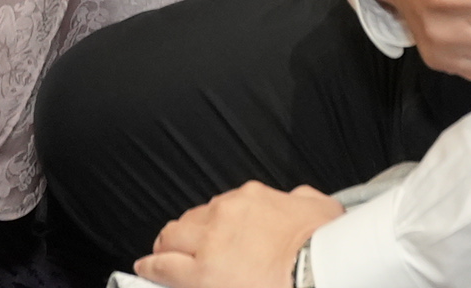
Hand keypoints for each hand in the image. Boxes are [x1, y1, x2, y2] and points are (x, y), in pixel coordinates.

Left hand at [136, 183, 346, 287]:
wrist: (318, 268)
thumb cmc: (325, 245)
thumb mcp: (320, 208)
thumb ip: (301, 200)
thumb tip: (299, 199)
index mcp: (250, 198)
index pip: (218, 207)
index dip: (210, 222)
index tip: (211, 231)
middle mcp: (224, 214)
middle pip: (191, 220)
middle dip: (185, 233)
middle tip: (181, 245)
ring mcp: (210, 242)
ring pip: (173, 238)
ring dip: (168, 247)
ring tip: (160, 256)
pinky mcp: (200, 273)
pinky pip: (163, 266)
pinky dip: (152, 266)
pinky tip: (146, 269)